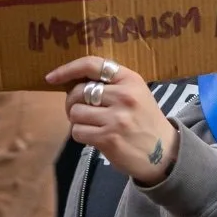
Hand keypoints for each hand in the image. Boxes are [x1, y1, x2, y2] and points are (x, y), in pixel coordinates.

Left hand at [46, 56, 178, 185]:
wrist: (164, 152)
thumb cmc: (144, 120)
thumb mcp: (136, 93)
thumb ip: (110, 85)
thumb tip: (71, 82)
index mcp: (130, 79)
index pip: (92, 65)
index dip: (67, 69)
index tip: (52, 77)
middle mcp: (124, 96)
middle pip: (79, 92)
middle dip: (72, 102)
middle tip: (80, 111)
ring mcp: (117, 118)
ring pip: (75, 113)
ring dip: (77, 121)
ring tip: (91, 124)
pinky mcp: (109, 138)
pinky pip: (78, 132)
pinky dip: (81, 135)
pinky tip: (94, 136)